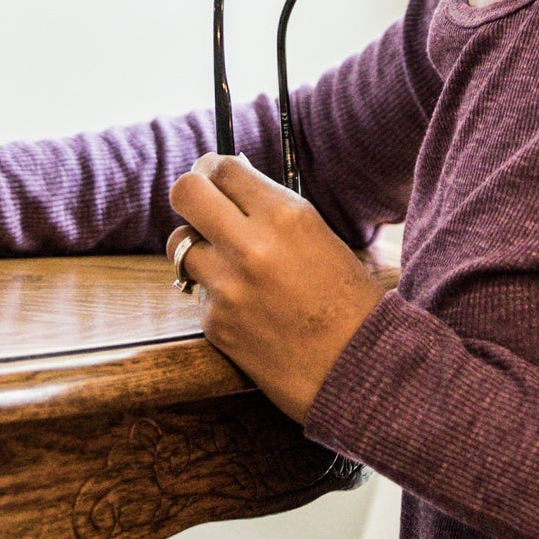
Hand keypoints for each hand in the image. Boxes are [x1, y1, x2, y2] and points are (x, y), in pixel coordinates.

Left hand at [169, 154, 396, 419]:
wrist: (359, 369)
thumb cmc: (349, 301)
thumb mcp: (320, 238)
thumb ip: (273, 210)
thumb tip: (228, 179)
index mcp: (286, 216)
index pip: (223, 169)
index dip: (213, 168)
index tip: (212, 175)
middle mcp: (251, 246)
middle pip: (185, 193)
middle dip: (189, 192)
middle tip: (200, 204)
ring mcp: (227, 287)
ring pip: (179, 245)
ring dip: (196, 247)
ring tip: (225, 260)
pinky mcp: (215, 323)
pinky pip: (198, 291)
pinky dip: (214, 292)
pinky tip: (246, 305)